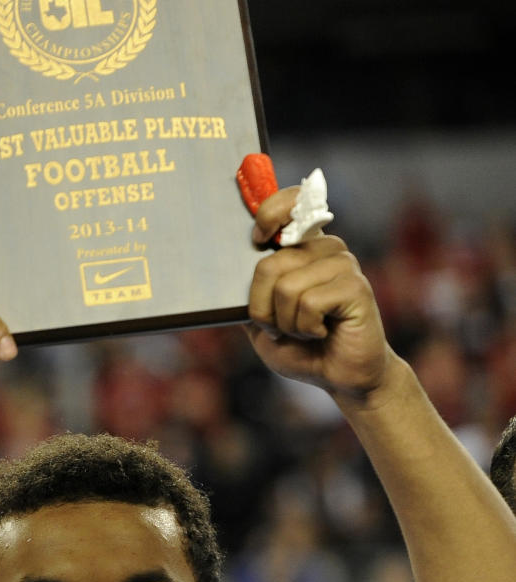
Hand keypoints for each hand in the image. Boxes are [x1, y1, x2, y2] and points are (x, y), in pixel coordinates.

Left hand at [246, 191, 391, 405]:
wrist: (339, 376)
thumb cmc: (300, 346)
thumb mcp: (261, 320)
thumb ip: (248, 294)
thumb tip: (226, 272)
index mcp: (301, 248)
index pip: (288, 205)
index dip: (268, 213)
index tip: (256, 237)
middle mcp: (323, 248)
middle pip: (267, 265)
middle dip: (261, 309)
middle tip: (279, 327)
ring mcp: (342, 264)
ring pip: (285, 287)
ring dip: (285, 323)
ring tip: (305, 331)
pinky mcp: (356, 286)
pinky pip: (308, 303)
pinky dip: (305, 328)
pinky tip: (322, 332)